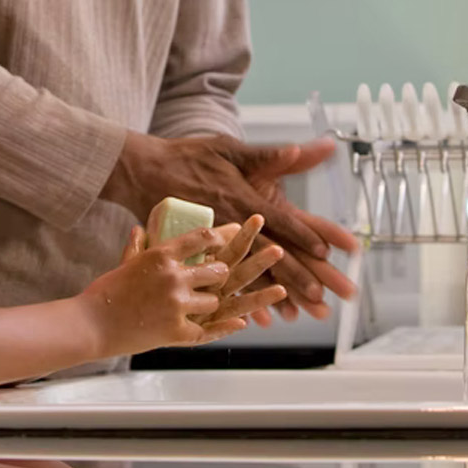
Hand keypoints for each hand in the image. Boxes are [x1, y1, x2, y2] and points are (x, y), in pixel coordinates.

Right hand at [81, 226, 285, 357]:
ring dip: (210, 303)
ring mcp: (177, 304)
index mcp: (161, 255)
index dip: (216, 238)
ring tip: (203, 305)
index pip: (200, 239)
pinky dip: (223, 328)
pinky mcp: (177, 331)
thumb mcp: (124, 263)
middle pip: (215, 270)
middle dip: (220, 274)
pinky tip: (238, 323)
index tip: (223, 240)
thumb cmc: (106, 292)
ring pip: (214, 301)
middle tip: (221, 275)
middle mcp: (173, 276)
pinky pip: (209, 330)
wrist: (92, 324)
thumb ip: (137, 246)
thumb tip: (139, 229)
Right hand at [104, 132, 357, 320]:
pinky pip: (219, 282)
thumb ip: (267, 155)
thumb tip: (299, 149)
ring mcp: (210, 244)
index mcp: (239, 199)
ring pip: (246, 276)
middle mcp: (227, 225)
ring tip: (295, 314)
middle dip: (297, 277)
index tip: (325, 252)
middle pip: (267, 255)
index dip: (303, 236)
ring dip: (272, 295)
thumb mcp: (228, 148)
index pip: (278, 222)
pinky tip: (254, 318)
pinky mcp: (194, 256)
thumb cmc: (187, 157)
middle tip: (319, 297)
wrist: (142, 171)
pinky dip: (237, 300)